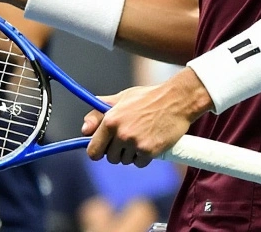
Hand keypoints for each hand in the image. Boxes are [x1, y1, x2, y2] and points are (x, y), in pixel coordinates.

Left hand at [82, 69, 212, 165]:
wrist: (176, 101)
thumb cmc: (148, 98)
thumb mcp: (121, 99)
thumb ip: (99, 113)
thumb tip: (84, 130)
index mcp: (110, 121)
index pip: (93, 150)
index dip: (97, 151)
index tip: (103, 148)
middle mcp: (120, 134)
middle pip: (110, 158)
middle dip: (117, 151)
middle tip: (128, 138)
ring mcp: (135, 144)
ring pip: (125, 161)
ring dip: (131, 154)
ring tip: (141, 137)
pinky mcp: (149, 152)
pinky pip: (139, 163)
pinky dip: (144, 157)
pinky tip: (150, 143)